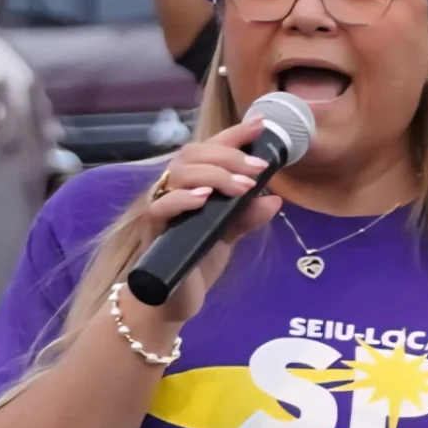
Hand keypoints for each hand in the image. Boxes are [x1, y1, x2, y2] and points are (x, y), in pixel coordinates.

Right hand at [136, 118, 283, 327]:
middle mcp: (173, 189)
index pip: (210, 148)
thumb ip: (247, 217)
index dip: (234, 134)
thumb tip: (275, 200)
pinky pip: (161, 206)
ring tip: (243, 186)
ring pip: (179, 173)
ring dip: (215, 174)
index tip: (261, 125)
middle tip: (258, 169)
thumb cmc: (198, 260)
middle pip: (193, 153)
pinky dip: (183, 198)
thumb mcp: (230, 236)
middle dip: (229, 155)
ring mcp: (160, 208)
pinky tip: (205, 198)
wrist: (174, 302)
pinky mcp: (152, 231)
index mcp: (194, 183)